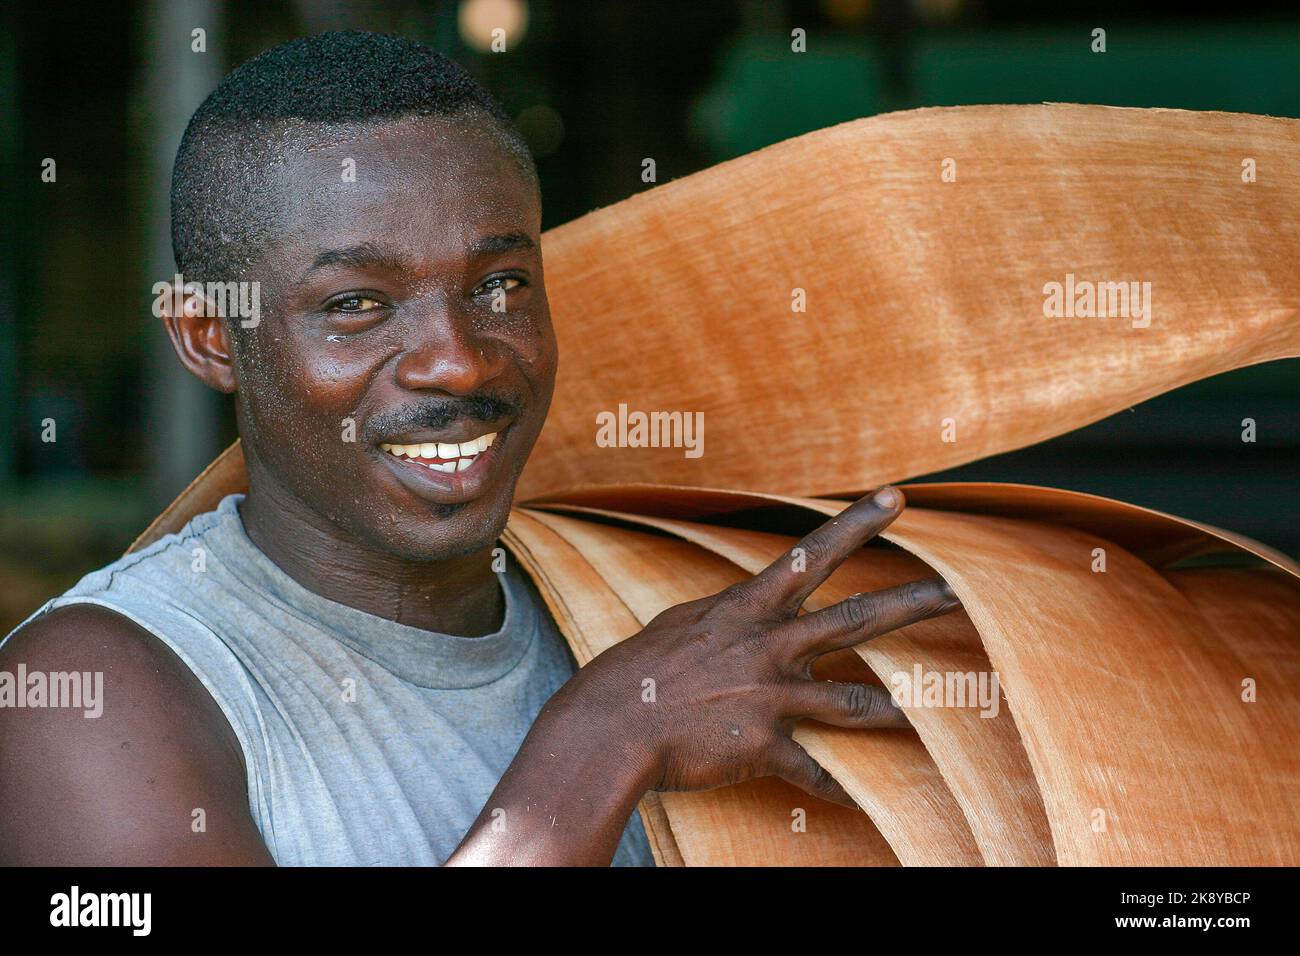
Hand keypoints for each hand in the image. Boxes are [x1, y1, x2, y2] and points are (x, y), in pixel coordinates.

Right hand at [573, 486, 959, 807]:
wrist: (610, 726)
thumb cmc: (635, 672)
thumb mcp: (679, 625)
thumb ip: (722, 616)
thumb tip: (736, 611)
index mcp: (748, 609)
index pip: (811, 555)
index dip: (858, 524)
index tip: (897, 498)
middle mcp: (771, 646)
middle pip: (857, 620)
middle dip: (912, 605)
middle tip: (959, 592)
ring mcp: (773, 696)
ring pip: (855, 702)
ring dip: (900, 709)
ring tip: (936, 712)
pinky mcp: (766, 745)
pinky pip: (815, 772)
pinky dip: (839, 790)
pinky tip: (864, 803)